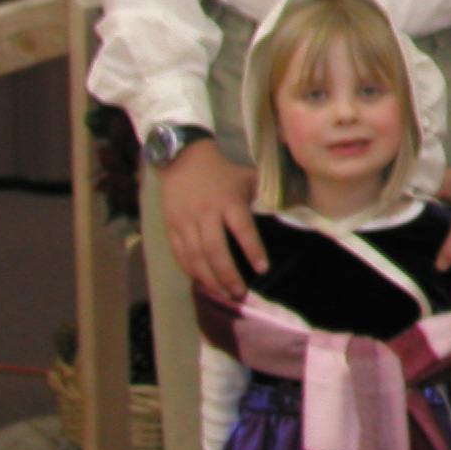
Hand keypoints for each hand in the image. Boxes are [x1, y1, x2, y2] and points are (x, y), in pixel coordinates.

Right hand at [158, 140, 260, 297]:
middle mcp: (206, 213)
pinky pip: (179, 253)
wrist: (184, 156)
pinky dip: (190, 270)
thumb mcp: (248, 176)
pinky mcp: (171, 225)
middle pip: (215, 250)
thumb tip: (279, 215)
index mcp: (229, 201)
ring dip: (209, 279)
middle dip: (228, 275)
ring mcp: (185, 221)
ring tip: (223, 294)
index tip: (262, 269)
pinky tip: (201, 281)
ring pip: (195, 256)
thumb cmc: (223, 167)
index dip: (253, 250)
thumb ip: (261, 197)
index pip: (243, 230)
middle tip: (239, 293)